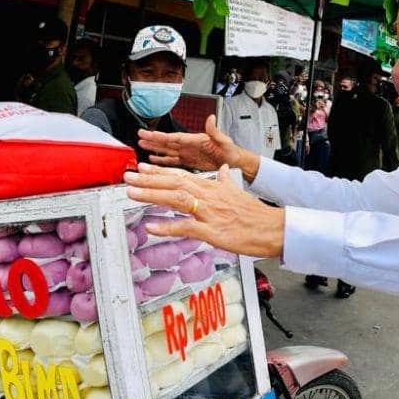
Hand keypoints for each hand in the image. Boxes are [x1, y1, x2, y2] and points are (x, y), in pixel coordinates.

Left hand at [124, 163, 284, 257]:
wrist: (271, 228)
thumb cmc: (254, 213)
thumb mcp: (237, 191)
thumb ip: (225, 180)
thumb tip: (221, 170)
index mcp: (212, 186)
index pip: (180, 175)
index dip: (159, 171)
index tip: (141, 168)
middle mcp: (207, 195)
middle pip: (173, 183)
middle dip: (148, 179)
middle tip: (127, 177)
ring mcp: (208, 212)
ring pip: (175, 199)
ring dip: (152, 195)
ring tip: (131, 193)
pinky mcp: (211, 230)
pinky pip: (185, 227)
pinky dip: (167, 227)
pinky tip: (151, 226)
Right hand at [138, 114, 243, 171]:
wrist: (235, 162)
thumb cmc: (231, 151)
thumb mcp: (224, 141)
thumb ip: (215, 131)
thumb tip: (211, 118)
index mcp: (195, 140)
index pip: (175, 138)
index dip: (162, 136)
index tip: (150, 133)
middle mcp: (189, 146)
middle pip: (167, 142)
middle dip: (153, 139)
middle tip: (139, 135)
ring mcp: (188, 154)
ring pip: (168, 151)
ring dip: (155, 148)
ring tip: (142, 144)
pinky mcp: (189, 162)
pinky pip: (173, 161)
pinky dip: (163, 161)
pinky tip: (154, 160)